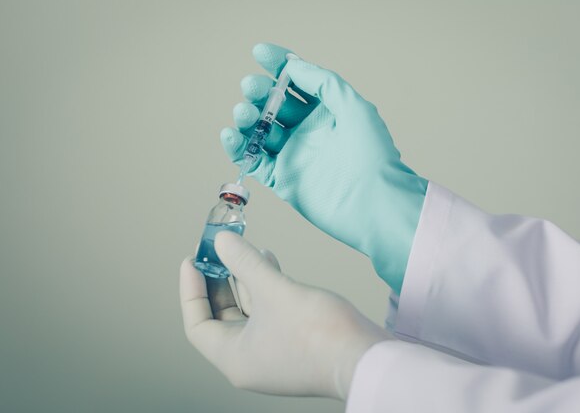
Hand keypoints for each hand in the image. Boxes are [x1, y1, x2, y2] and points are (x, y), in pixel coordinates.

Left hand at [179, 231, 392, 399]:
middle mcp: (249, 360)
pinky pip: (269, 313)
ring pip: (249, 311)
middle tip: (217, 250)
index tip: (192, 261)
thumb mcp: (274, 290)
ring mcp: (273, 353)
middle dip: (220, 280)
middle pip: (222, 316)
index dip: (191, 290)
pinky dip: (267, 288)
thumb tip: (222, 242)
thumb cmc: (318, 335)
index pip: (197, 323)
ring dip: (246, 279)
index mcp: (234, 358)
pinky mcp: (294, 344)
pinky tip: (272, 263)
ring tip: (247, 249)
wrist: (366, 357)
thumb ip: (245, 263)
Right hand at [220, 43, 427, 292]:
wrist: (374, 204)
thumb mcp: (353, 107)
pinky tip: (231, 134)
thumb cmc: (372, 156)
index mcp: (325, 111)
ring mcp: (293, 155)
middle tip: (252, 88)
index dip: (278, 65)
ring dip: (247, 118)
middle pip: (273, 104)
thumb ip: (323, 83)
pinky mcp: (282, 179)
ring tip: (244, 112)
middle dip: (259, 92)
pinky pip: (254, 160)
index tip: (260, 53)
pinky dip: (239, 148)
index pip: (296, 82)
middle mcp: (307, 131)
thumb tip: (294, 65)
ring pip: (260, 131)